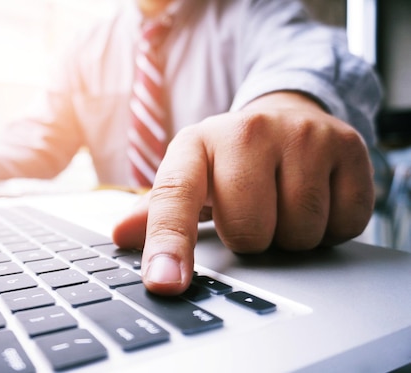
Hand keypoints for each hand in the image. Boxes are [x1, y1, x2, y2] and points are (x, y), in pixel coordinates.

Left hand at [112, 92, 373, 294]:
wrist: (289, 116)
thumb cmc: (232, 159)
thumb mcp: (191, 176)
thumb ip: (157, 211)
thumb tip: (120, 236)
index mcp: (196, 143)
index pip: (175, 197)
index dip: (169, 244)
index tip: (165, 283)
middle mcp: (247, 131)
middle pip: (249, 231)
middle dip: (251, 238)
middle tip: (253, 211)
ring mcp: (301, 135)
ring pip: (299, 233)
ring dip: (291, 236)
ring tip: (283, 203)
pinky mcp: (348, 146)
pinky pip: (344, 224)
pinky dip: (331, 228)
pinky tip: (317, 199)